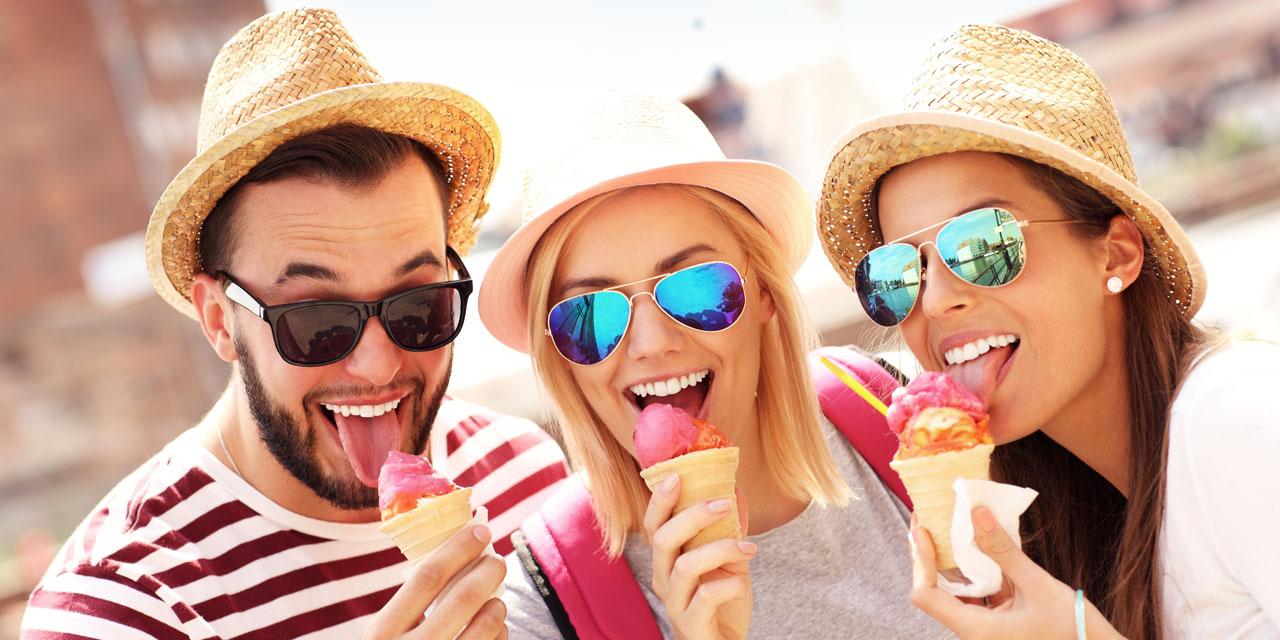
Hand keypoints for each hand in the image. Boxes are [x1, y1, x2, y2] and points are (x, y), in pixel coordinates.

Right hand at [363, 524, 507, 639]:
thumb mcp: (386, 636)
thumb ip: (409, 606)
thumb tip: (457, 556)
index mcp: (383, 632)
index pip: (427, 576)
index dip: (458, 548)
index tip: (479, 530)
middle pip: (463, 597)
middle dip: (488, 570)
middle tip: (497, 561)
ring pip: (485, 625)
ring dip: (498, 604)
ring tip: (496, 599)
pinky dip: (499, 633)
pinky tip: (495, 627)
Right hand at [643, 474, 753, 639]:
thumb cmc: (722, 601)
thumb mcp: (728, 561)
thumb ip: (728, 531)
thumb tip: (736, 492)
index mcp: (667, 559)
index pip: (653, 525)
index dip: (660, 500)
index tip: (678, 476)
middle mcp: (663, 579)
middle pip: (663, 539)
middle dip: (692, 516)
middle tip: (723, 504)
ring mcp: (675, 602)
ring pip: (685, 566)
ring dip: (719, 549)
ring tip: (748, 549)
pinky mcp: (692, 624)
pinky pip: (706, 597)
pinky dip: (728, 585)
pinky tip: (741, 583)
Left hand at [909, 507, 1123, 639]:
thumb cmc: (1075, 632)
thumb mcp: (1039, 586)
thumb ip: (1004, 550)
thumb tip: (977, 512)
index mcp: (976, 632)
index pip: (926, 596)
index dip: (920, 561)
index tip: (922, 528)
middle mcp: (975, 635)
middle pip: (938, 591)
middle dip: (934, 555)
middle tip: (931, 517)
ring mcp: (987, 633)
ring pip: (959, 593)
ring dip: (957, 562)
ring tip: (956, 525)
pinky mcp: (1000, 628)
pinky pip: (981, 598)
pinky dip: (981, 574)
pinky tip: (986, 546)